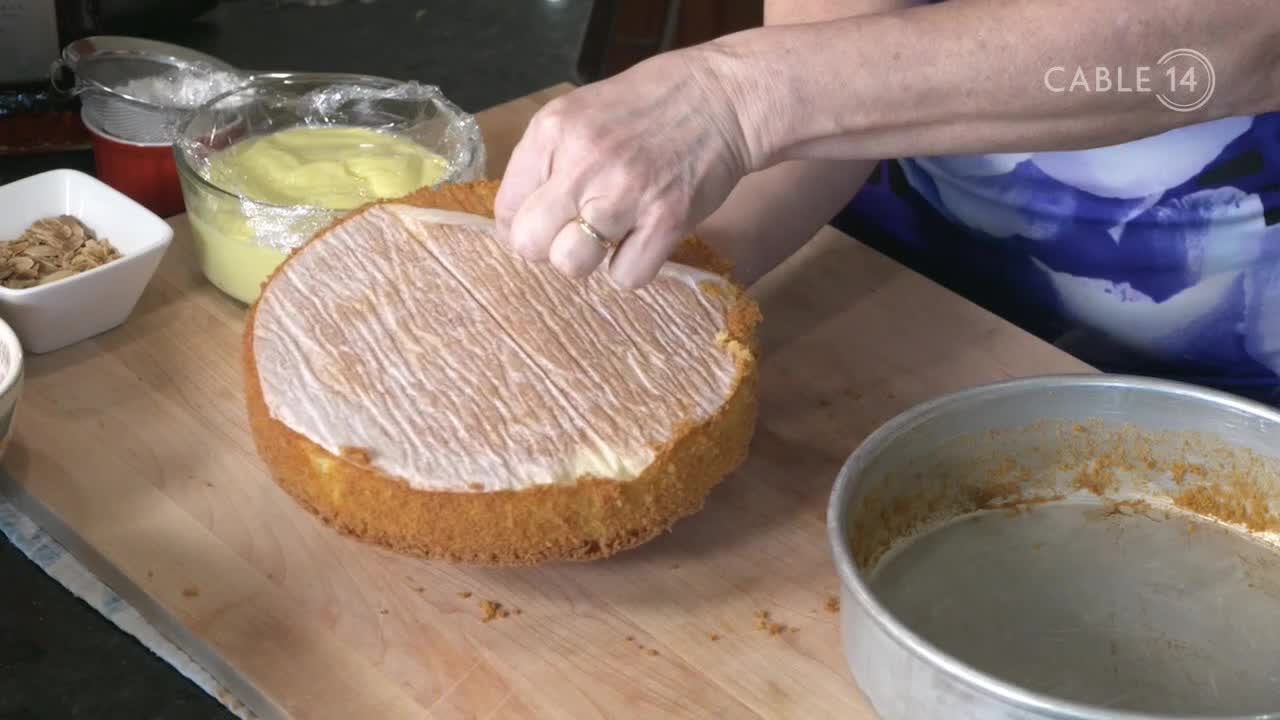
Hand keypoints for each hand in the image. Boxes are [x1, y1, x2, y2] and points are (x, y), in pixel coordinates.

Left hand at [495, 47, 753, 288]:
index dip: (522, 224)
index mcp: (553, 130)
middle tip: (574, 233)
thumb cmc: (649, 108)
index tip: (545, 222)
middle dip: (548, 247)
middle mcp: (583, 161)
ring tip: (610, 236)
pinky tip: (643, 240)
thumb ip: (547, 160)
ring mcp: (626, 192)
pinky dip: (633, 267)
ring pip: (572, 264)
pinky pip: (626, 276)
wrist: (722, 98)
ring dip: (588, 260)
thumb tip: (517, 222)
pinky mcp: (667, 218)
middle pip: (530, 243)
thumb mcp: (581, 113)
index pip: (506, 206)